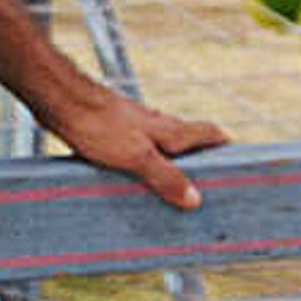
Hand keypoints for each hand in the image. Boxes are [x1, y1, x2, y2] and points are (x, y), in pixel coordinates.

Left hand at [42, 87, 229, 212]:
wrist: (62, 100)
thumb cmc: (100, 124)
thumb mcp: (137, 157)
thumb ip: (166, 177)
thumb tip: (195, 199)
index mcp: (171, 130)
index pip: (210, 134)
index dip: (225, 148)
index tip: (238, 166)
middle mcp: (158, 126)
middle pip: (189, 142)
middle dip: (198, 164)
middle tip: (203, 191)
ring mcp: (136, 127)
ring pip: (163, 147)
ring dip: (170, 167)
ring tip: (169, 196)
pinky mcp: (115, 131)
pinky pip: (139, 151)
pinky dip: (144, 166)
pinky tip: (133, 182)